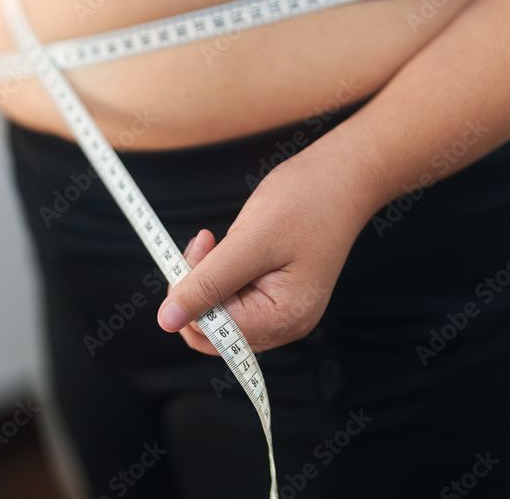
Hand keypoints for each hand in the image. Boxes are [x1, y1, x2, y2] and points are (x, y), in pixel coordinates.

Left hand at [159, 134, 374, 353]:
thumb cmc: (305, 202)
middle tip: (201, 246)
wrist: (343, 176)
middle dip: (195, 292)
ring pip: (220, 314)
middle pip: (214, 332)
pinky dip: (220, 273)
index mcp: (284, 319)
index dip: (191, 298)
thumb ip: (208, 283)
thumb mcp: (250, 241)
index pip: (214, 333)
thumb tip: (166, 320)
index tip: (195, 250)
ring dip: (206, 279)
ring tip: (215, 240)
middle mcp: (285, 324)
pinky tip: (228, 246)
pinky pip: (234, 297)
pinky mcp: (276, 292)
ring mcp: (283, 310)